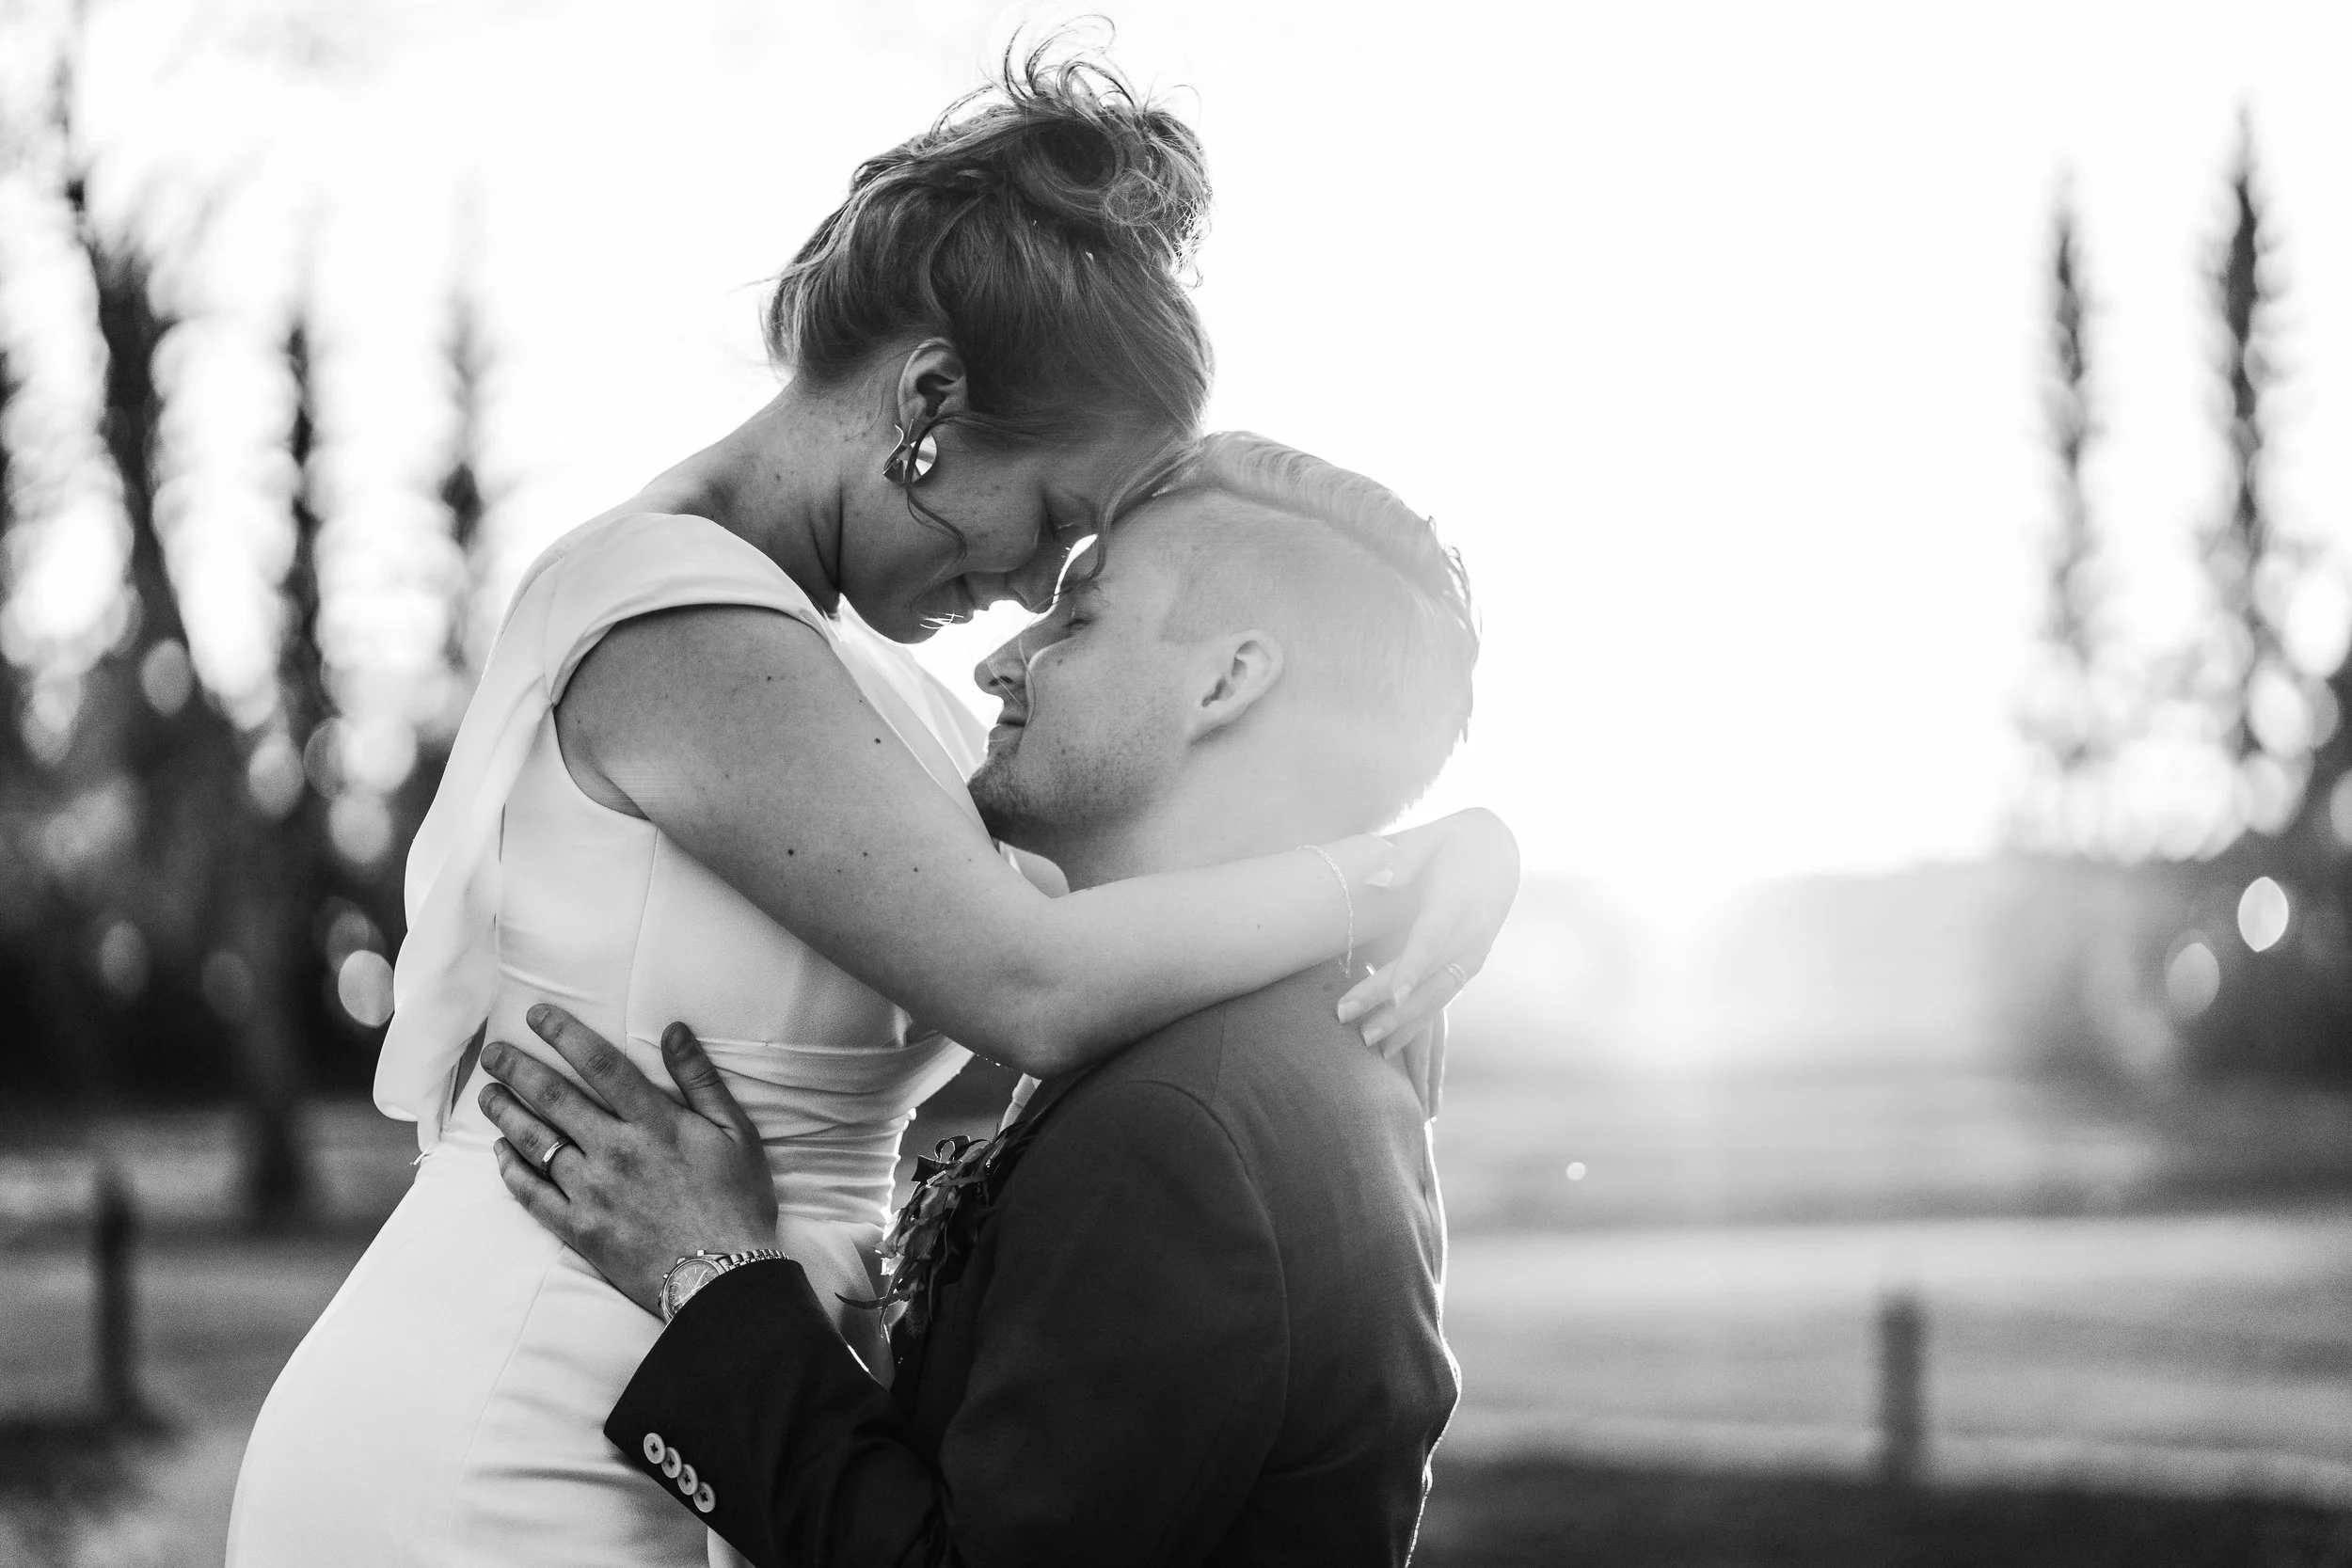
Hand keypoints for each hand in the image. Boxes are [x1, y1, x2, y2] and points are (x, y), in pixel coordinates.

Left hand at [478, 1004, 777, 1315]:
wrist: (723, 1279)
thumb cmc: (737, 1203)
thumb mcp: (736, 1133)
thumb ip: (701, 1080)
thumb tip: (674, 1029)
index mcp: (654, 1123)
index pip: (600, 1065)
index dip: (565, 1034)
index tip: (537, 1015)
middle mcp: (615, 1151)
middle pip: (553, 1098)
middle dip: (518, 1069)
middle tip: (493, 1053)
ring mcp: (592, 1192)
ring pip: (534, 1142)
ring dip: (506, 1113)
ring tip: (488, 1094)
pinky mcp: (579, 1229)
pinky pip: (532, 1194)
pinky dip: (511, 1170)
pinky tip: (501, 1152)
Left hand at [1336, 807, 1518, 1050]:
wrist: (1500, 851)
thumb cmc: (1454, 841)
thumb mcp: (1431, 837)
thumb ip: (1404, 859)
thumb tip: (1375, 883)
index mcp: (1456, 901)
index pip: (1430, 939)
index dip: (1412, 969)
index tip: (1392, 995)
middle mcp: (1470, 934)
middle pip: (1427, 975)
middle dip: (1388, 1002)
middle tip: (1347, 1019)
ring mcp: (1474, 954)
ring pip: (1438, 996)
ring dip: (1404, 1022)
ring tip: (1369, 1043)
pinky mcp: (1471, 965)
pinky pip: (1444, 998)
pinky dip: (1419, 1022)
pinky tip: (1392, 1044)